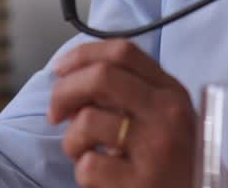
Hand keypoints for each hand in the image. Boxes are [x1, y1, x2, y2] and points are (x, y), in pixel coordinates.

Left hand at [49, 40, 194, 187]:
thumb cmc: (171, 161)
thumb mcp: (163, 117)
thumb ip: (128, 94)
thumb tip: (72, 81)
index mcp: (171, 92)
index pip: (122, 52)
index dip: (82, 55)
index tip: (60, 69)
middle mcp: (167, 114)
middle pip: (101, 77)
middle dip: (65, 91)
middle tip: (56, 113)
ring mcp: (156, 148)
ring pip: (87, 121)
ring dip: (72, 141)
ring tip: (85, 155)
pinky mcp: (141, 182)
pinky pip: (89, 165)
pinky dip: (84, 173)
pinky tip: (101, 179)